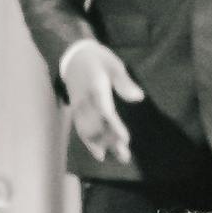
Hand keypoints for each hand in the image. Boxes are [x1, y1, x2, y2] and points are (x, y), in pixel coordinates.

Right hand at [59, 34, 144, 173]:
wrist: (72, 55)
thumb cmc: (97, 59)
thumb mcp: (113, 64)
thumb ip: (124, 81)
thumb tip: (139, 97)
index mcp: (95, 88)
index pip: (105, 111)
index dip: (114, 126)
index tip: (125, 139)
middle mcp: (85, 101)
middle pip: (97, 125)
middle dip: (111, 141)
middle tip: (125, 156)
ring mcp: (79, 108)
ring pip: (89, 130)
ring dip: (103, 145)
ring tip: (118, 158)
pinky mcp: (76, 111)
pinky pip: (82, 130)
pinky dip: (90, 143)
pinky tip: (100, 154)